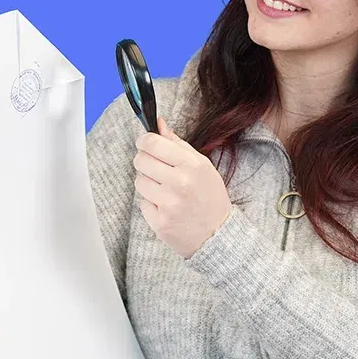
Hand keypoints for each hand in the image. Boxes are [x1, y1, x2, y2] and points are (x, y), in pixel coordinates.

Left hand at [133, 117, 232, 258]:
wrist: (218, 235)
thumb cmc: (210, 197)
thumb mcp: (202, 166)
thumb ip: (178, 144)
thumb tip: (158, 123)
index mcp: (191, 166)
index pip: (153, 143)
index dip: (144, 140)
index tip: (144, 143)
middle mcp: (179, 184)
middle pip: (141, 160)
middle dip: (144, 161)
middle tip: (155, 167)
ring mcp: (168, 205)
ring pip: (139, 181)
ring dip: (148, 183)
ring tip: (164, 190)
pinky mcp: (159, 222)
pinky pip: (142, 203)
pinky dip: (151, 204)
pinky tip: (166, 207)